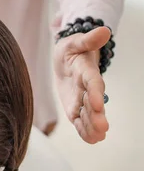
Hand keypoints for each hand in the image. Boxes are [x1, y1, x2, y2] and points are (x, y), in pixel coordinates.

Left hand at [54, 27, 110, 143]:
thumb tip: (104, 30)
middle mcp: (87, 88)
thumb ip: (87, 39)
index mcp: (87, 71)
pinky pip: (80, 120)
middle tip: (103, 128)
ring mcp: (82, 99)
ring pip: (88, 114)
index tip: (97, 103)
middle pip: (93, 102)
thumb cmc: (71, 49)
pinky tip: (92, 140)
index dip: (96, 92)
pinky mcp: (75, 107)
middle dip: (97, 115)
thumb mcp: (75, 41)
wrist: (66, 59)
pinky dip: (85, 130)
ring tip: (98, 137)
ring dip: (92, 126)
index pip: (93, 82)